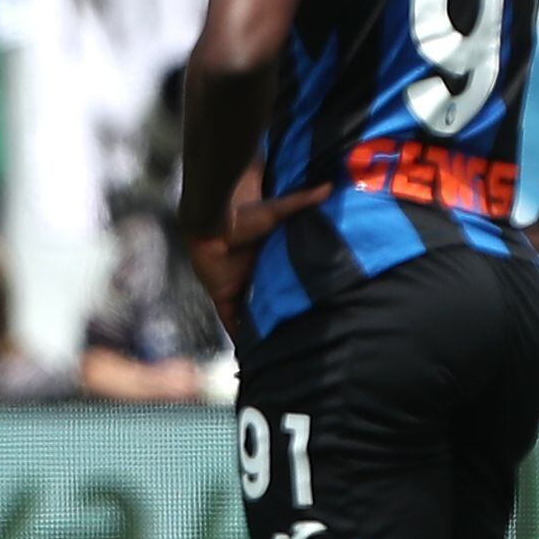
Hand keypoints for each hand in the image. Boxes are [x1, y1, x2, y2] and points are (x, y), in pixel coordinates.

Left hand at [184, 184, 330, 339]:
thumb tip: (328, 186)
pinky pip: (231, 320)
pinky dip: (238, 335)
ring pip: (251, 315)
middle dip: (279, 316)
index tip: (310, 308)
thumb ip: (301, 202)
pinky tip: (249, 352)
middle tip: (300, 334)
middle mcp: (253, 277)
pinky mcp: (223, 296)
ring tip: (280, 350)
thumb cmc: (242, 218)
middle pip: (268, 301)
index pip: (281, 281)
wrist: (210, 224)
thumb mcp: (276, 212)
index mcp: (266, 261)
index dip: (292, 294)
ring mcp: (237, 288)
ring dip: (260, 329)